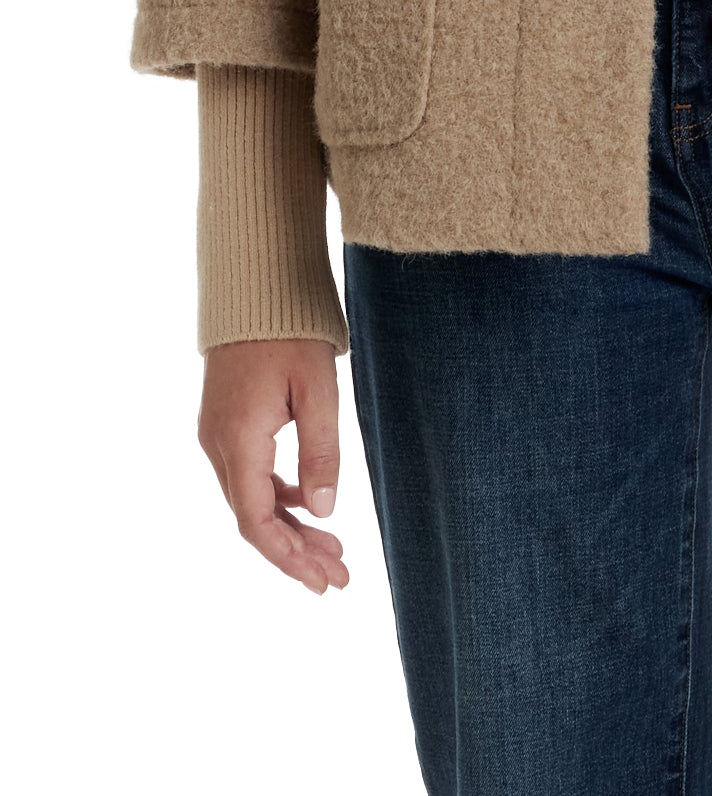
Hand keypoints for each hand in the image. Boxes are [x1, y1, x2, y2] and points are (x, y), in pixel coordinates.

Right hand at [198, 339, 349, 593]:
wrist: (254, 286)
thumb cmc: (289, 331)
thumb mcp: (317, 389)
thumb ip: (321, 451)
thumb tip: (325, 512)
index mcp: (237, 440)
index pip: (256, 521)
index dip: (288, 558)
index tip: (322, 582)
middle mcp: (217, 444)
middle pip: (253, 517)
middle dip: (295, 552)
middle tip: (338, 579)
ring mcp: (217, 434)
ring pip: (251, 498)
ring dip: (290, 527)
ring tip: (334, 551)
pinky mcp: (225, 423)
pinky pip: (249, 474)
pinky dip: (279, 497)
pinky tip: (310, 506)